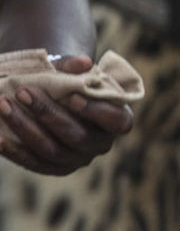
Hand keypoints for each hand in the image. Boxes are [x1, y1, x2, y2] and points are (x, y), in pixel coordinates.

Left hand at [0, 55, 133, 174]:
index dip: (96, 112)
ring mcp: (78, 159)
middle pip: (77, 136)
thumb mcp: (75, 71)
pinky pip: (34, 163)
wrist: (58, 98)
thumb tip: (83, 62)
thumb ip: (76, 67)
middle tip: (23, 92)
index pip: (117, 121)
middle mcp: (101, 143)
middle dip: (47, 114)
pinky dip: (15, 151)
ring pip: (51, 150)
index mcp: (118, 119)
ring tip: (4, 106)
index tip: (73, 98)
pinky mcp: (56, 168)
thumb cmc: (71, 82)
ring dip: (25, 128)